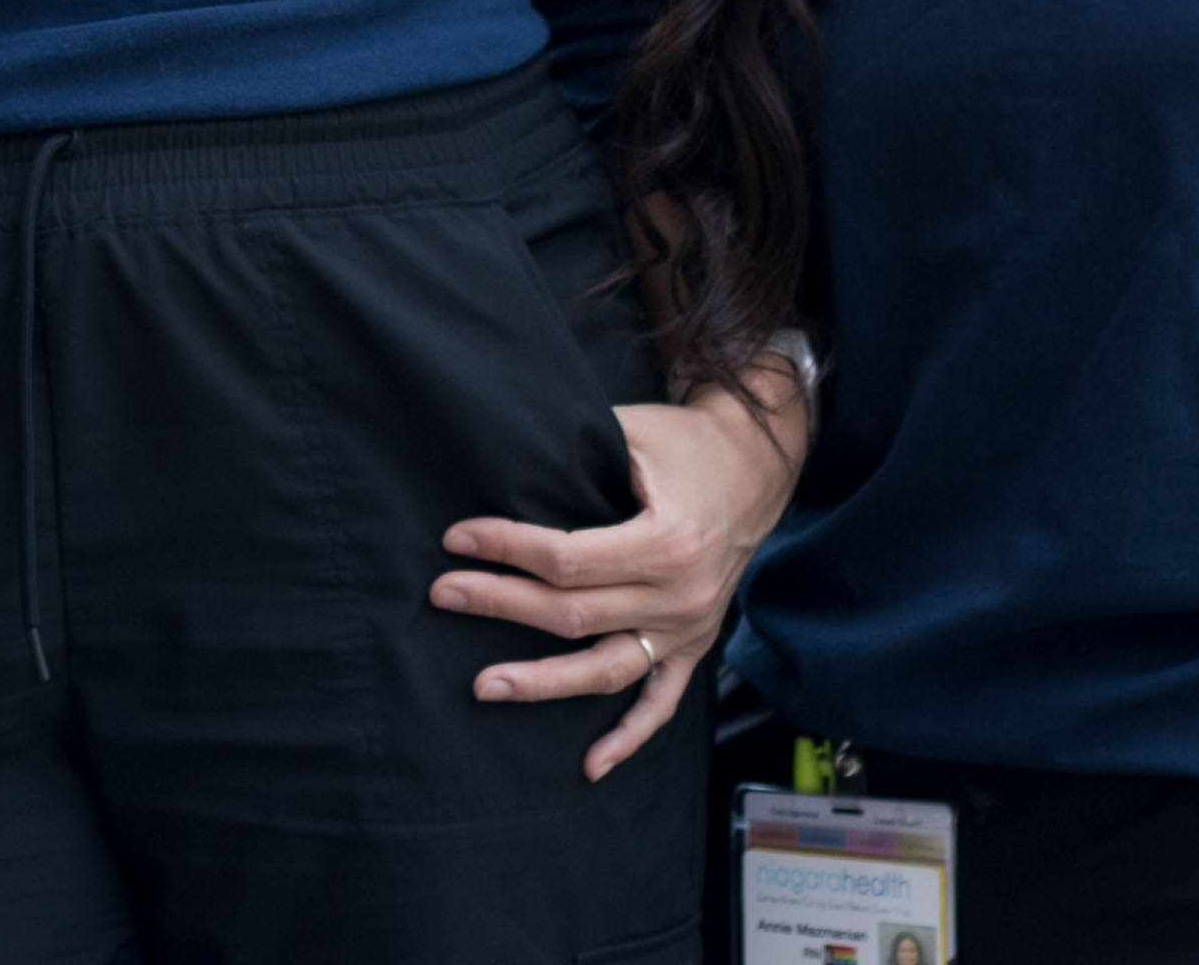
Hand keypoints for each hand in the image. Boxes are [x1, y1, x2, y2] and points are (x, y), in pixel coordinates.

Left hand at [436, 372, 806, 778]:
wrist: (756, 468)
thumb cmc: (686, 444)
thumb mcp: (633, 432)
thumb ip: (575, 451)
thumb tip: (501, 455)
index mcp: (668, 542)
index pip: (568, 558)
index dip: (506, 548)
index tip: (456, 538)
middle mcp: (681, 596)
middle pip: (574, 614)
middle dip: (500, 603)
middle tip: (442, 595)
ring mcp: (690, 629)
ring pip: (607, 670)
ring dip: (543, 682)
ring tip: (484, 686)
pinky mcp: (695, 646)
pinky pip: (661, 703)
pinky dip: (628, 738)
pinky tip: (589, 766)